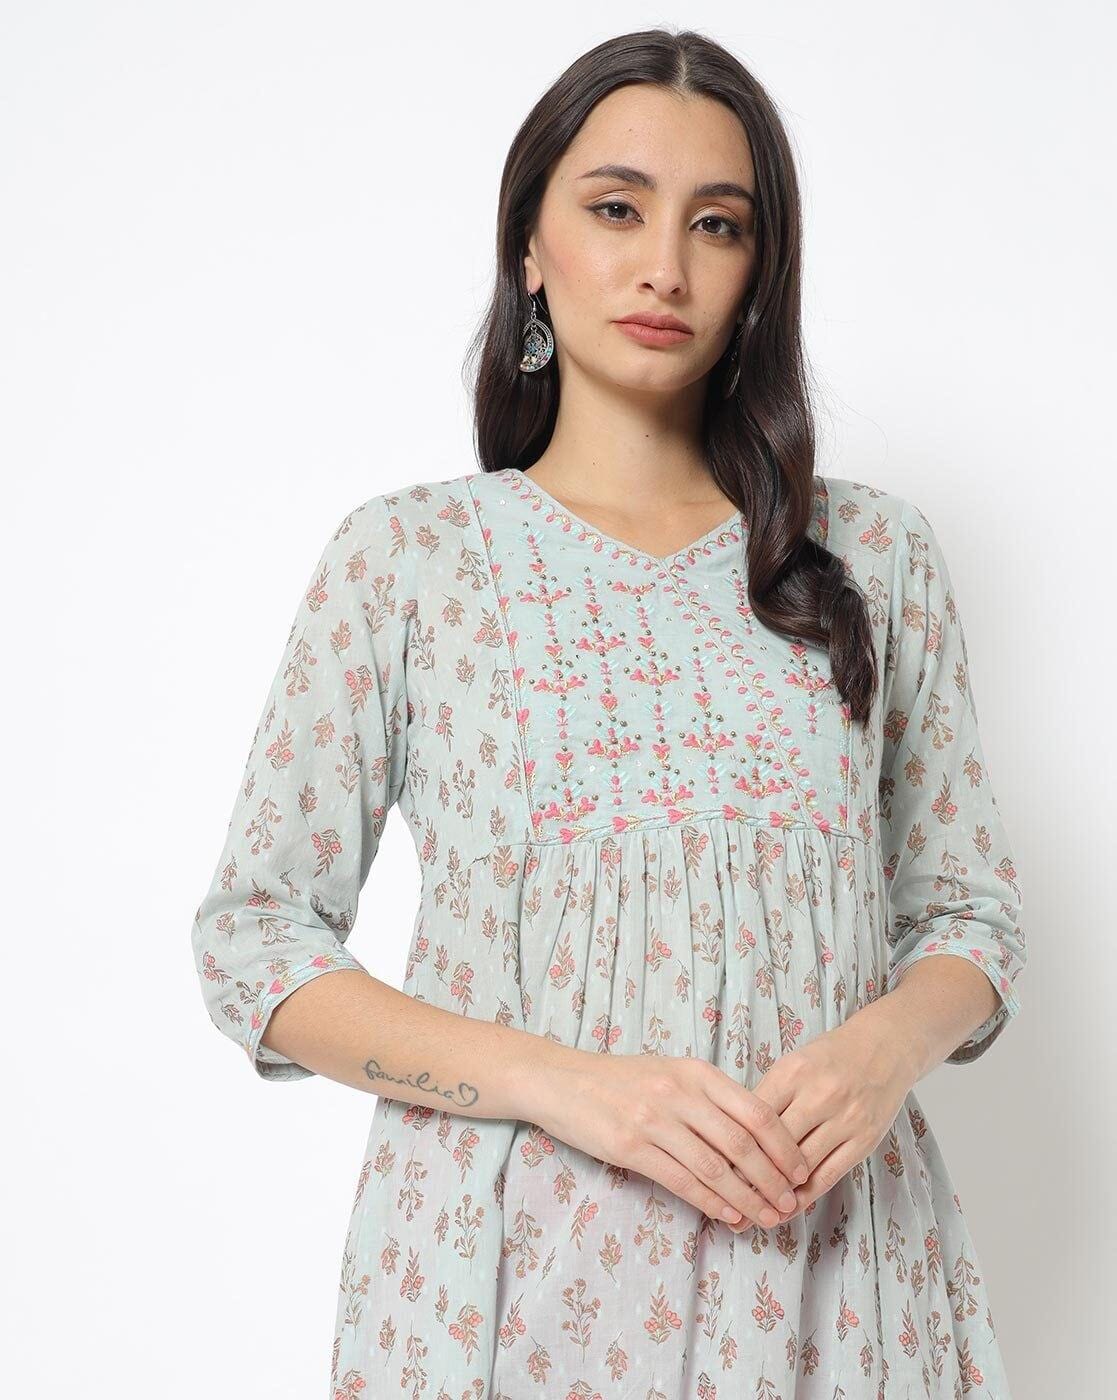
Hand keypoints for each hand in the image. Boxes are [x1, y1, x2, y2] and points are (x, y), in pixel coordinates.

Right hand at [535, 1051, 810, 1228]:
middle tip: (790, 1203)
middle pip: (742, 1141)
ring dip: (747, 1196)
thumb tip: (755, 1138)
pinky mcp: (630, 1145)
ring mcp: (654, 1118)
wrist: (563, 1082)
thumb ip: (709, 1098)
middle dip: (772, 1177)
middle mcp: (679, 1092)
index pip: (755, 1109)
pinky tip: (728, 1215)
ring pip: (715, 1166)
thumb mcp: (670, 1073)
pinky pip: (681, 1179)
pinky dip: (710, 1201)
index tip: (801, 1170)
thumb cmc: (621, 1080)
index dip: (783, 1145)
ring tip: (766, 1218)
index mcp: (696, 1072)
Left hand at [735, 1012, 919, 1228]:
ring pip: (801, 1165)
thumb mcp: (793, 1064)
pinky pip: (829, 1175)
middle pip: (775, 1145)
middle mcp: (819, 1095)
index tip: (714, 1168)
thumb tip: (734, 1135)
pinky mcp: (864, 1140)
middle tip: (727, 1200)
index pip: (754, 1117)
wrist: (883, 1049)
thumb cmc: (829, 1058)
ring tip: (753, 1212)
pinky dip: (805, 1196)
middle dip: (749, 1175)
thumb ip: (768, 1096)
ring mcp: (845, 1119)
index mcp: (793, 1072)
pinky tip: (787, 1208)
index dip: (733, 1146)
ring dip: (776, 1192)